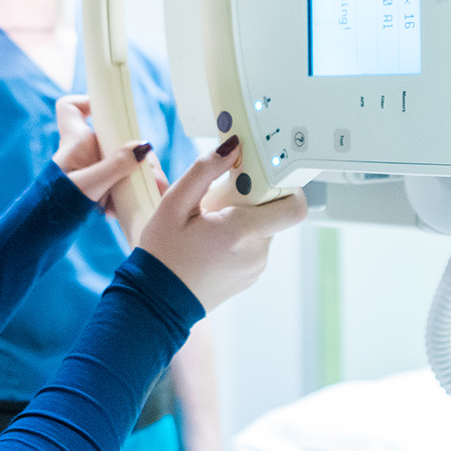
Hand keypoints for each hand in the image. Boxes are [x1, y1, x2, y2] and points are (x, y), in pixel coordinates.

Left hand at [52, 95, 153, 206]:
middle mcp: (84, 152)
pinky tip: (135, 207)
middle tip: (152, 174)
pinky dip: (129, 196)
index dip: (87, 102)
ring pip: (122, 164)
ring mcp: (92, 171)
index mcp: (76, 142)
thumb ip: (116, 166)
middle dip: (138, 156)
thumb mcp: (90, 185)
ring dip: (138, 179)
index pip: (71, 108)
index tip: (108, 111)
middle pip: (115, 139)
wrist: (46, 231)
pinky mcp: (98, 190)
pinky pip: (120, 185)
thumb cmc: (58, 206)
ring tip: (153, 192)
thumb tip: (143, 147)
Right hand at [135, 135, 306, 310]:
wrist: (157, 303)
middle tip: (218, 202)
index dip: (281, 184)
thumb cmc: (162, 256)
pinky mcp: (252, 274)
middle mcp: (257, 252)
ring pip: (264, 225)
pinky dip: (239, 236)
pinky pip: (255, 243)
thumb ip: (204, 171)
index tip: (253, 177)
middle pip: (274, 210)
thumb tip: (232, 147)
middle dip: (252, 198)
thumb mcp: (173, 205)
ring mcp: (257, 266)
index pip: (293, 205)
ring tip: (208, 225)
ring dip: (243, 217)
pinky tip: (211, 242)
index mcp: (242, 232)